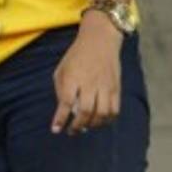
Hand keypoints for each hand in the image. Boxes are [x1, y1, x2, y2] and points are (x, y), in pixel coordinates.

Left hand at [51, 13, 123, 134]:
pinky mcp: (116, 88)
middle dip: (77, 125)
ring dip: (92, 124)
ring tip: (85, 127)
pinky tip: (99, 122)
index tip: (55, 129)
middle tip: (71, 131)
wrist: (99, 41)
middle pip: (85, 111)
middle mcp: (90, 82)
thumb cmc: (76, 56)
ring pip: (101, 113)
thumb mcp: (61, 69)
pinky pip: (114, 110)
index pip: (65, 102)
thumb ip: (61, 89)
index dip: (60, 118)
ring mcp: (105, 86)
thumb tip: (64, 110)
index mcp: (73, 77)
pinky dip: (107, 120)